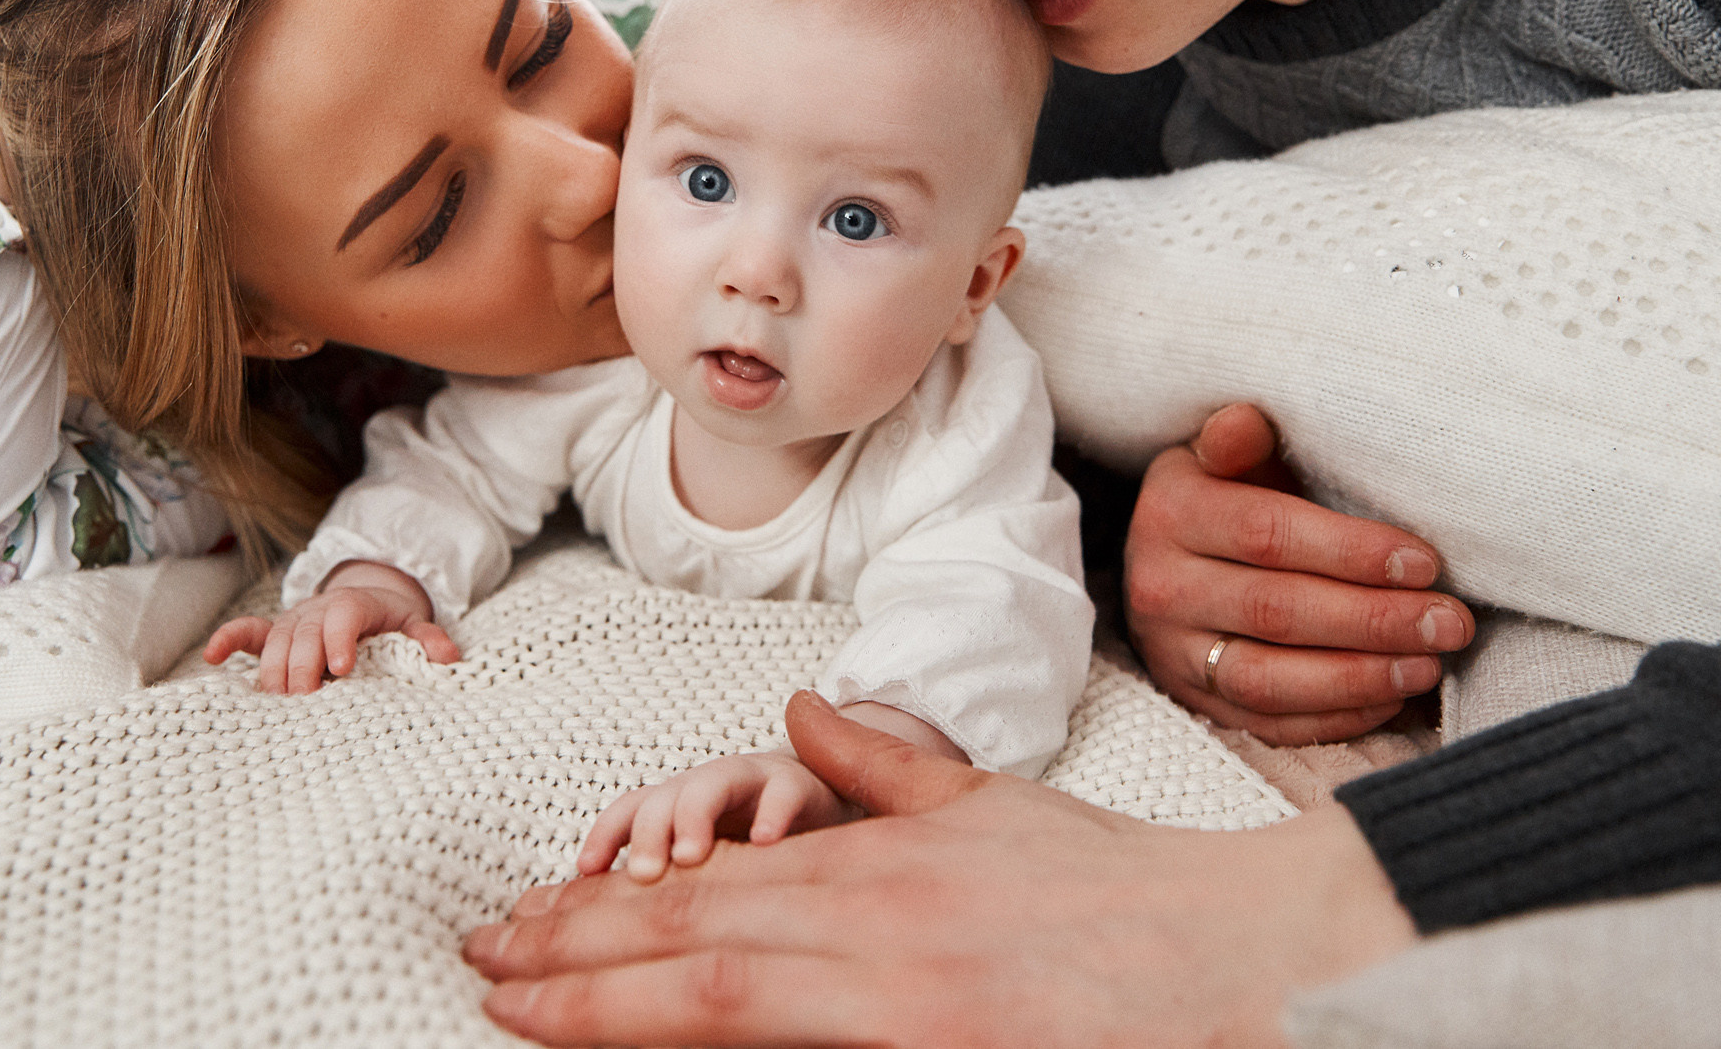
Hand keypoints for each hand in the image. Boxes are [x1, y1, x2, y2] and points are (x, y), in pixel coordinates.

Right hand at [200, 561, 458, 693]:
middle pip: (305, 635)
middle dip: (304, 667)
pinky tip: (211, 657)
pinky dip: (228, 640)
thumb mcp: (414, 625)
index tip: (342, 668)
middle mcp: (319, 611)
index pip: (344, 616)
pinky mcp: (274, 633)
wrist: (364, 599)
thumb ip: (429, 640)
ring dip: (275, 673)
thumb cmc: (388, 622)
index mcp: (355, 605)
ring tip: (280, 705)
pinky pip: (247, 633)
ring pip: (277, 643)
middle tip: (308, 699)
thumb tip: (450, 658)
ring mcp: (293, 622)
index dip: (340, 639)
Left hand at [465, 690, 1416, 1046]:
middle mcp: (871, 928)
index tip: (523, 918)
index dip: (603, 906)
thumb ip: (883, 768)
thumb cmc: (1115, 893)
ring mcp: (899, 1002)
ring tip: (516, 1004)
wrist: (1239, 958)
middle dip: (571, 956)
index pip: (706, 888)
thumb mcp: (990, 807)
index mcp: (877, 866)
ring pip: (719, 1001)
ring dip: (606, 1006)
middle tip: (481, 960)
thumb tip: (800, 714)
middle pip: (688, 944)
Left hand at [577, 751, 849, 881]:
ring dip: (693, 815)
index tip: (585, 871)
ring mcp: (751, 783)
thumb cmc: (753, 854)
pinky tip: (764, 843)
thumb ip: (668, 897)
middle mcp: (706, 790)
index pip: (629, 811)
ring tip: (689, 856)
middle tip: (641, 874)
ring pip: (711, 785)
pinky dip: (772, 813)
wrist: (828, 809)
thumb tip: (614, 949)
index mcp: (676, 809)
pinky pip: (783, 793)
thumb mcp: (706, 874)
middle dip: (647, 832)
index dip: (605, 835)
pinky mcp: (801, 787)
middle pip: (663, 799)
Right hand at [1125, 404, 1473, 742]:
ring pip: (1269, 679)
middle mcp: (1160, 587)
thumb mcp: (1232, 455)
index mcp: (1171, 511)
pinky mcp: (1194, 701)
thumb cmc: (1230, 493)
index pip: (1266, 535)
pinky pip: (1268, 724)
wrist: (1169, 556)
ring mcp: (1174, 653)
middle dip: (1374, 620)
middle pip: (1276, 611)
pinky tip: (1392, 699)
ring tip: (1429, 664)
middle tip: (1450, 622)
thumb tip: (1246, 422)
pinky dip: (1336, 719)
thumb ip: (1244, 439)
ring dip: (1360, 677)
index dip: (1349, 552)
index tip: (1424, 562)